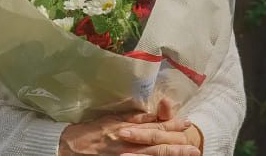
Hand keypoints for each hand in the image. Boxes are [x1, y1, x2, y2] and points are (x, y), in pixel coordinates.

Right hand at [59, 104, 198, 155]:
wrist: (71, 145)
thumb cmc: (93, 130)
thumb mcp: (113, 119)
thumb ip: (135, 118)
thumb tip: (154, 113)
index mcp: (127, 128)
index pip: (154, 127)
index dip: (172, 125)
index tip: (187, 122)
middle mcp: (128, 142)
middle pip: (157, 145)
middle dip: (176, 146)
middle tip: (194, 147)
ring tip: (187, 154)